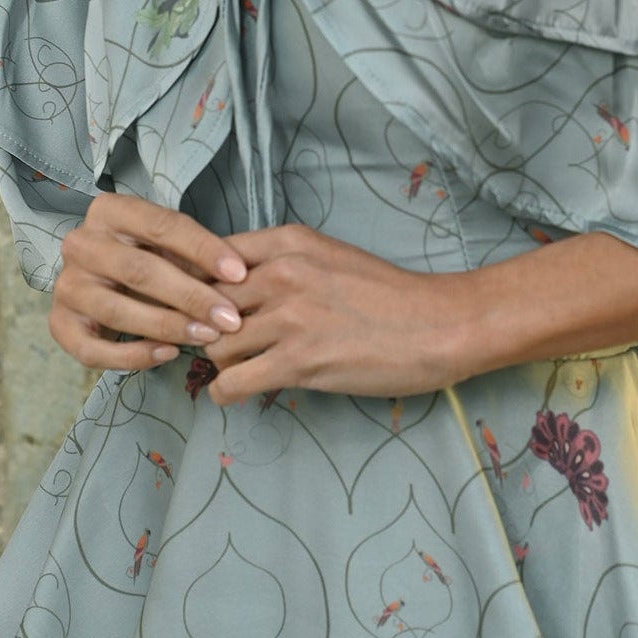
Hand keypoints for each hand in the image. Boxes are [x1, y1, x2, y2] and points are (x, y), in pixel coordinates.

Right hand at [48, 192, 248, 371]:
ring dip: (168, 327)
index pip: (162, 225)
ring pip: (117, 311)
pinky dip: (133, 356)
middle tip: (230, 318)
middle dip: (191, 296)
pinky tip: (168, 353)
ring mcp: (67, 285)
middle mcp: (80, 244)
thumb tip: (239, 278)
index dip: (203, 249)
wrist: (98, 278)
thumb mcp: (169, 245)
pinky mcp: (60, 324)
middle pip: (140, 270)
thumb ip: (196, 256)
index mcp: (109, 211)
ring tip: (207, 337)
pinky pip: (94, 350)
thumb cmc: (146, 256)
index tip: (240, 273)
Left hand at [196, 223, 460, 405]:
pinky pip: (232, 382)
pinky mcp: (298, 362)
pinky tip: (236, 394)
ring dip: (220, 363)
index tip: (203, 306)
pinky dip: (225, 393)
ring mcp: (289, 318)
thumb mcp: (331, 258)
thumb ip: (283, 265)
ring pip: (215, 345)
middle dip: (206, 327)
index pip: (211, 257)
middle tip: (221, 345)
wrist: (438, 325)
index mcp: (289, 243)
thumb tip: (236, 289)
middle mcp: (282, 273)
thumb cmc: (390, 294)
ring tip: (236, 370)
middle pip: (206, 302)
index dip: (199, 285)